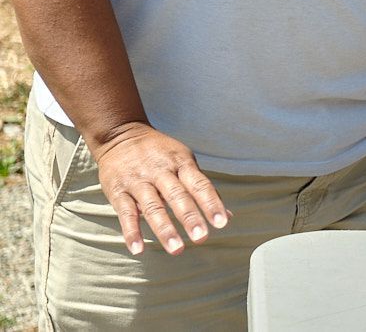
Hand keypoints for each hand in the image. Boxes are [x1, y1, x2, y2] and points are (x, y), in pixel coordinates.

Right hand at [91, 122, 228, 255]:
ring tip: (177, 249)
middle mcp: (161, 171)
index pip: (199, 184)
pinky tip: (138, 250)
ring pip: (152, 206)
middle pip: (177, 195)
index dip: (211, 203)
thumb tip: (228, 217)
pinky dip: (131, 232)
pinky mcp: (117, 191)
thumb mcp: (184, 161)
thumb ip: (203, 189)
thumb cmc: (161, 153)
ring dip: (164, 229)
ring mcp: (138, 181)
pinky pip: (125, 213)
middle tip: (201, 238)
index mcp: (181, 162)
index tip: (222, 223)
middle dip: (190, 217)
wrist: (121, 135)